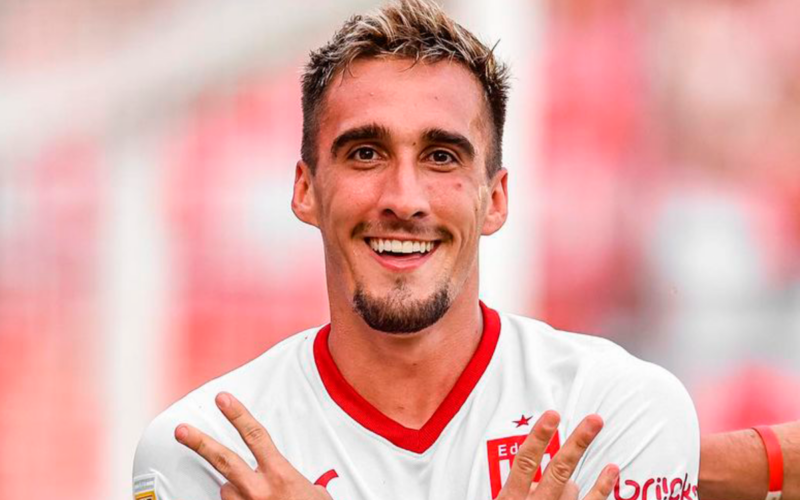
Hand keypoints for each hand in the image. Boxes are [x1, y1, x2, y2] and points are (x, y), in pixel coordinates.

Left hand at [175, 392, 331, 499]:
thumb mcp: (314, 494)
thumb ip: (296, 481)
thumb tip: (295, 482)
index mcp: (280, 475)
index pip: (255, 436)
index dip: (237, 415)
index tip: (223, 400)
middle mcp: (259, 489)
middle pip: (223, 459)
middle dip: (199, 442)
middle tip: (182, 431)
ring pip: (226, 488)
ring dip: (233, 487)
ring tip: (250, 494)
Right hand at [497, 411, 618, 499]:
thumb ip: (521, 490)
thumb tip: (538, 475)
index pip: (524, 463)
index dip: (539, 438)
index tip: (552, 415)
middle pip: (559, 470)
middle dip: (578, 443)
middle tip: (595, 420)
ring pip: (573, 488)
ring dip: (576, 473)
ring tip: (581, 452)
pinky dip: (602, 487)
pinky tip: (612, 470)